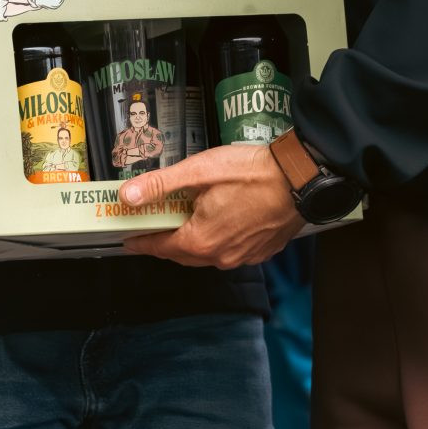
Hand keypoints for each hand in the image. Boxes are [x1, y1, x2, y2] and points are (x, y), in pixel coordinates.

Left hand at [118, 143, 303, 269]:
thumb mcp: (199, 171)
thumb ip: (160, 185)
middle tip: (154, 226)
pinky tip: (219, 222)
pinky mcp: (260, 251)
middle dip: (165, 241)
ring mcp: (242, 257)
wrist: (299, 179)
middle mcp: (220, 256)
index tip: (128, 238)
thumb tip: (128, 195)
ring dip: (192, 241)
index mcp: (200, 241)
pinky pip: (229, 251)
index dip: (141, 241)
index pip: (160, 247)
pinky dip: (217, 240)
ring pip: (206, 253)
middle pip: (182, 254)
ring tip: (186, 220)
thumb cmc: (252, 173)